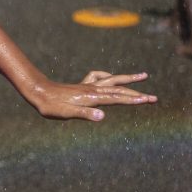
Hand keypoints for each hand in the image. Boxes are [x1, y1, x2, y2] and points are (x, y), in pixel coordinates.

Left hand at [26, 71, 155, 120]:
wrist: (38, 92)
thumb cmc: (51, 106)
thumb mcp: (67, 114)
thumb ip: (85, 114)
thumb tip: (103, 116)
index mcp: (92, 97)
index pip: (117, 98)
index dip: (133, 100)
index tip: (147, 101)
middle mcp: (93, 89)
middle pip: (119, 90)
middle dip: (137, 93)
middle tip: (154, 98)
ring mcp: (88, 86)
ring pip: (113, 80)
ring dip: (128, 79)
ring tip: (143, 75)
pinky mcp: (82, 86)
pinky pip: (98, 78)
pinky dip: (107, 76)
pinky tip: (110, 78)